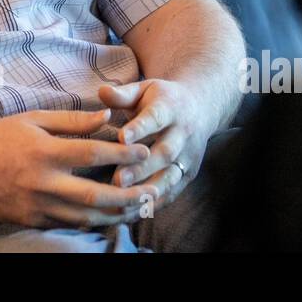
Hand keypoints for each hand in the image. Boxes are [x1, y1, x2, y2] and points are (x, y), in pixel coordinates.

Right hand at [0, 108, 159, 228]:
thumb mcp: (33, 119)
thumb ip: (72, 121)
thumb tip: (106, 116)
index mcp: (44, 150)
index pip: (92, 154)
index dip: (123, 154)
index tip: (145, 151)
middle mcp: (41, 181)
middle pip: (94, 195)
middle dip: (127, 195)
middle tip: (151, 191)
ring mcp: (35, 204)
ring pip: (84, 217)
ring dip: (115, 215)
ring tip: (138, 208)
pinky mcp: (30, 220)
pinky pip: (67, 225)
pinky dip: (91, 222)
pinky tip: (110, 217)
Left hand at [97, 79, 210, 209]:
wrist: (200, 107)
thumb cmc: (161, 98)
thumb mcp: (144, 89)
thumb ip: (122, 93)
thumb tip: (102, 91)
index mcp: (171, 107)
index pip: (156, 118)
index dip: (140, 128)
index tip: (121, 137)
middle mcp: (183, 133)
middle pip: (165, 152)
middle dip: (142, 167)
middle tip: (118, 179)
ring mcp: (188, 156)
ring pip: (170, 176)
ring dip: (148, 190)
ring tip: (122, 200)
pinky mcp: (188, 174)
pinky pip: (172, 192)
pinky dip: (153, 203)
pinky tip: (132, 212)